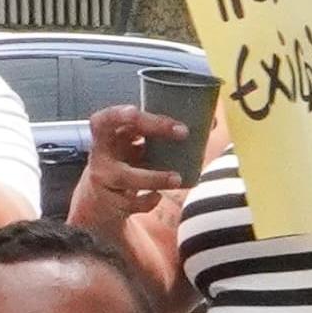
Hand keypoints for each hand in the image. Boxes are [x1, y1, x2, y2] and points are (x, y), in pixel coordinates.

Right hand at [69, 103, 191, 225]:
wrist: (102, 202)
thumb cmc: (126, 165)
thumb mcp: (135, 148)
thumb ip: (159, 136)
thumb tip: (211, 122)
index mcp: (108, 135)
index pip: (107, 118)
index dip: (120, 114)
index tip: (136, 110)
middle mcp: (100, 153)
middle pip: (113, 137)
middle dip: (149, 129)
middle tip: (183, 132)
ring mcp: (102, 178)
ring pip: (125, 176)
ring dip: (154, 177)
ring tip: (177, 178)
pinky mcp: (109, 202)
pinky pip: (130, 203)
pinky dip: (148, 201)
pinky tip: (156, 197)